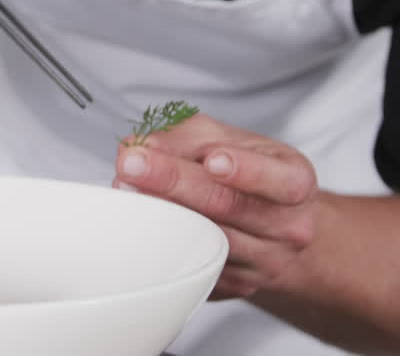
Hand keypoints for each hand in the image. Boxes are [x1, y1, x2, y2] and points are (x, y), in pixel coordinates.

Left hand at [113, 112, 318, 299]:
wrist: (280, 230)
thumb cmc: (250, 175)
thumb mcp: (232, 141)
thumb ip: (186, 136)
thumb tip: (142, 146)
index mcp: (295, 182)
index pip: (278, 180)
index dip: (246, 170)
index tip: (212, 159)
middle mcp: (288, 226)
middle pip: (227, 206)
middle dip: (174, 181)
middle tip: (131, 163)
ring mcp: (264, 262)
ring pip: (205, 239)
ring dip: (159, 211)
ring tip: (124, 187)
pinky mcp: (235, 285)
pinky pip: (194, 264)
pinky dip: (162, 241)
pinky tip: (140, 223)